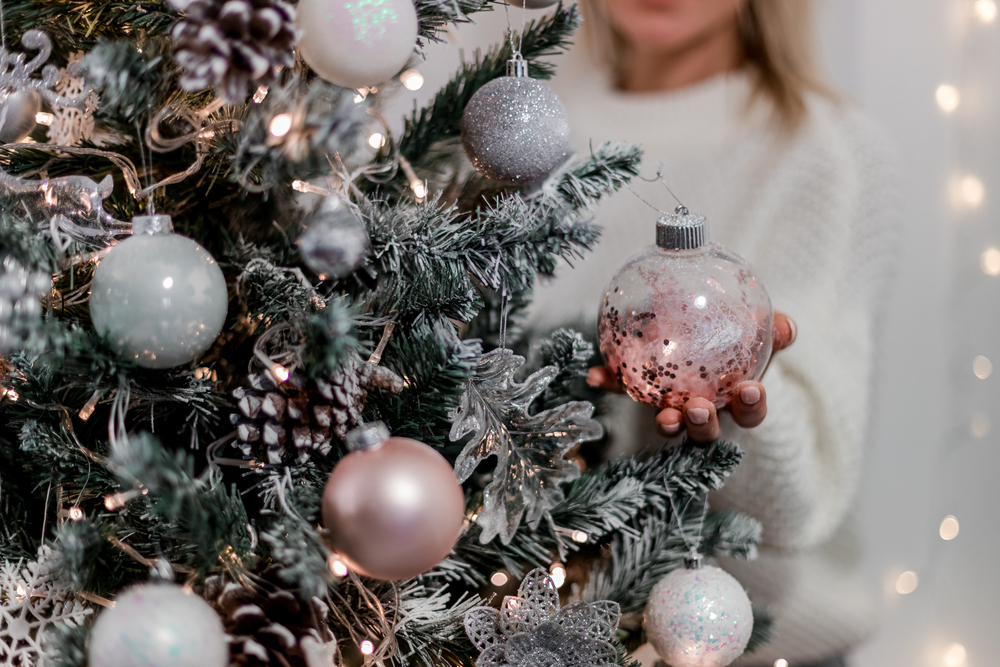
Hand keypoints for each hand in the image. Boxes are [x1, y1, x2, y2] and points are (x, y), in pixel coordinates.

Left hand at [587, 313, 796, 443]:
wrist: (691, 337)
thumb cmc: (731, 343)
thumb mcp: (754, 335)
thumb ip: (771, 330)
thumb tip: (788, 326)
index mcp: (735, 399)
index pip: (751, 411)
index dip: (753, 406)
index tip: (751, 390)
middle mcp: (705, 413)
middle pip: (708, 430)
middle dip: (704, 425)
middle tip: (698, 410)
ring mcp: (671, 410)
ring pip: (671, 426)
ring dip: (667, 423)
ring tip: (663, 416)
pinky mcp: (639, 397)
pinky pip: (623, 392)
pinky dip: (608, 384)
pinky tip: (594, 376)